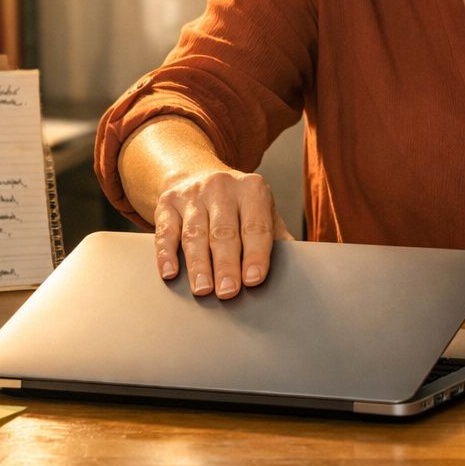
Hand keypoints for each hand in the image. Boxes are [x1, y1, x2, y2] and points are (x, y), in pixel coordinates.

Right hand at [152, 168, 292, 298]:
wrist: (197, 173)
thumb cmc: (237, 204)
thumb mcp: (262, 211)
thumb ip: (278, 237)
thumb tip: (299, 268)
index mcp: (252, 189)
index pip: (257, 227)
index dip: (256, 255)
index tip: (254, 279)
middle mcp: (222, 187)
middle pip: (224, 233)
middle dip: (227, 265)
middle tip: (228, 292)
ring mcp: (192, 194)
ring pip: (195, 234)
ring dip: (198, 265)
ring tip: (202, 289)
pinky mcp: (167, 203)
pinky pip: (166, 231)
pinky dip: (167, 254)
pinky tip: (170, 273)